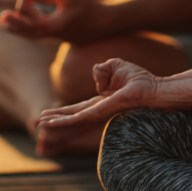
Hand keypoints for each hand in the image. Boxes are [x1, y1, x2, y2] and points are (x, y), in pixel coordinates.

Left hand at [0, 0, 110, 41]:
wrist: (107, 23)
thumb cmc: (88, 7)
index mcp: (51, 28)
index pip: (28, 18)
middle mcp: (51, 34)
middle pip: (26, 31)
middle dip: (14, 24)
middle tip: (2, 19)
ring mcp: (56, 35)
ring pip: (32, 32)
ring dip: (20, 24)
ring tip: (7, 21)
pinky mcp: (61, 33)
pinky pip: (40, 30)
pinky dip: (31, 22)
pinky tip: (30, 12)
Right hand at [36, 59, 158, 130]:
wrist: (153, 89)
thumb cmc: (139, 79)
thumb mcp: (115, 66)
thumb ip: (100, 69)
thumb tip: (96, 80)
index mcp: (101, 101)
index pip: (78, 109)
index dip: (63, 112)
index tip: (48, 115)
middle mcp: (98, 110)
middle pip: (72, 116)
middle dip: (55, 120)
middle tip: (37, 124)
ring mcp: (99, 113)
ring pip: (72, 118)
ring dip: (56, 121)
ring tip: (39, 124)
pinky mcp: (102, 112)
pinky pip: (79, 117)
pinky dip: (64, 120)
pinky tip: (52, 123)